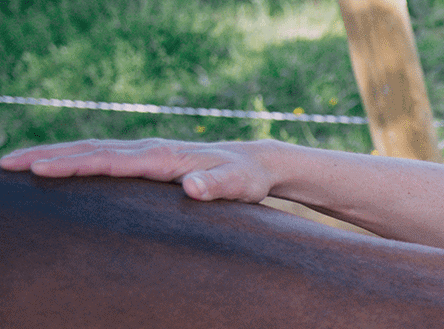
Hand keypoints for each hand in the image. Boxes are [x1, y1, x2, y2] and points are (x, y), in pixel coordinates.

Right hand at [1, 138, 279, 202]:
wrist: (255, 163)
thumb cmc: (246, 178)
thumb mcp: (238, 185)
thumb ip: (217, 187)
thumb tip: (193, 186)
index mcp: (162, 157)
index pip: (109, 160)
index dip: (74, 165)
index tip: (39, 169)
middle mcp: (148, 150)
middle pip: (88, 149)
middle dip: (45, 156)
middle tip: (5, 164)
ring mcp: (144, 153)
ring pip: (89, 150)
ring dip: (51, 155)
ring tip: (13, 164)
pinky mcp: (144, 160)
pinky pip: (99, 157)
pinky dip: (71, 158)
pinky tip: (51, 168)